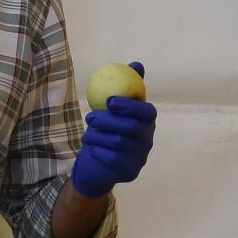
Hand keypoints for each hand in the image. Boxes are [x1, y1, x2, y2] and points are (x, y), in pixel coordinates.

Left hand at [69, 65, 156, 198]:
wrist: (98, 162)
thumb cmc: (106, 129)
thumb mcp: (113, 107)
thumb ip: (125, 86)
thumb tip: (137, 64)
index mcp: (148, 121)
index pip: (147, 112)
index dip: (130, 106)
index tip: (110, 101)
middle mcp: (148, 139)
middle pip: (130, 127)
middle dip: (107, 120)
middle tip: (89, 116)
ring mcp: (141, 157)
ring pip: (118, 143)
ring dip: (97, 136)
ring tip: (88, 133)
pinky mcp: (130, 172)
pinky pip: (112, 159)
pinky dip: (98, 151)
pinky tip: (93, 148)